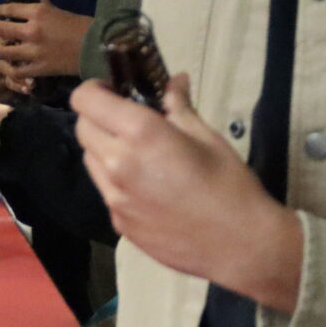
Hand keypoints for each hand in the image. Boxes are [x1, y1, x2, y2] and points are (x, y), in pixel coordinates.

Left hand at [0, 0, 92, 79]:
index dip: (0, 11)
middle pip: (0, 28)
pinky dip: (10, 69)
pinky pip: (16, 70)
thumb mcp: (62, 12)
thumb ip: (47, 7)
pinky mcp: (38, 68)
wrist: (97, 48)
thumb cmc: (83, 26)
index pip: (9, 8)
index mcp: (38, 12)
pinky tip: (11, 65)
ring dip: (0, 48)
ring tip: (2, 47)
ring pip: (3, 50)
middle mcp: (31, 30)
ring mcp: (33, 51)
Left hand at [70, 74, 303, 312]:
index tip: (113, 90)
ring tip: (138, 154)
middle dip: (98, 118)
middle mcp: (117, 164)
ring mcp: (115, 198)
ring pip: (90, 160)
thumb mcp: (207, 136)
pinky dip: (116, 181)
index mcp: (139, 134)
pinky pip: (106, 191)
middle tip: (127, 120)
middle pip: (82, 129)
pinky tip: (148, 188)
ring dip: (104, 149)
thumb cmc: (230, 184)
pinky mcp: (119, 224)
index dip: (95, 89)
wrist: (242, 245)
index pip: (86, 100)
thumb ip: (179, 106)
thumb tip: (175, 81)